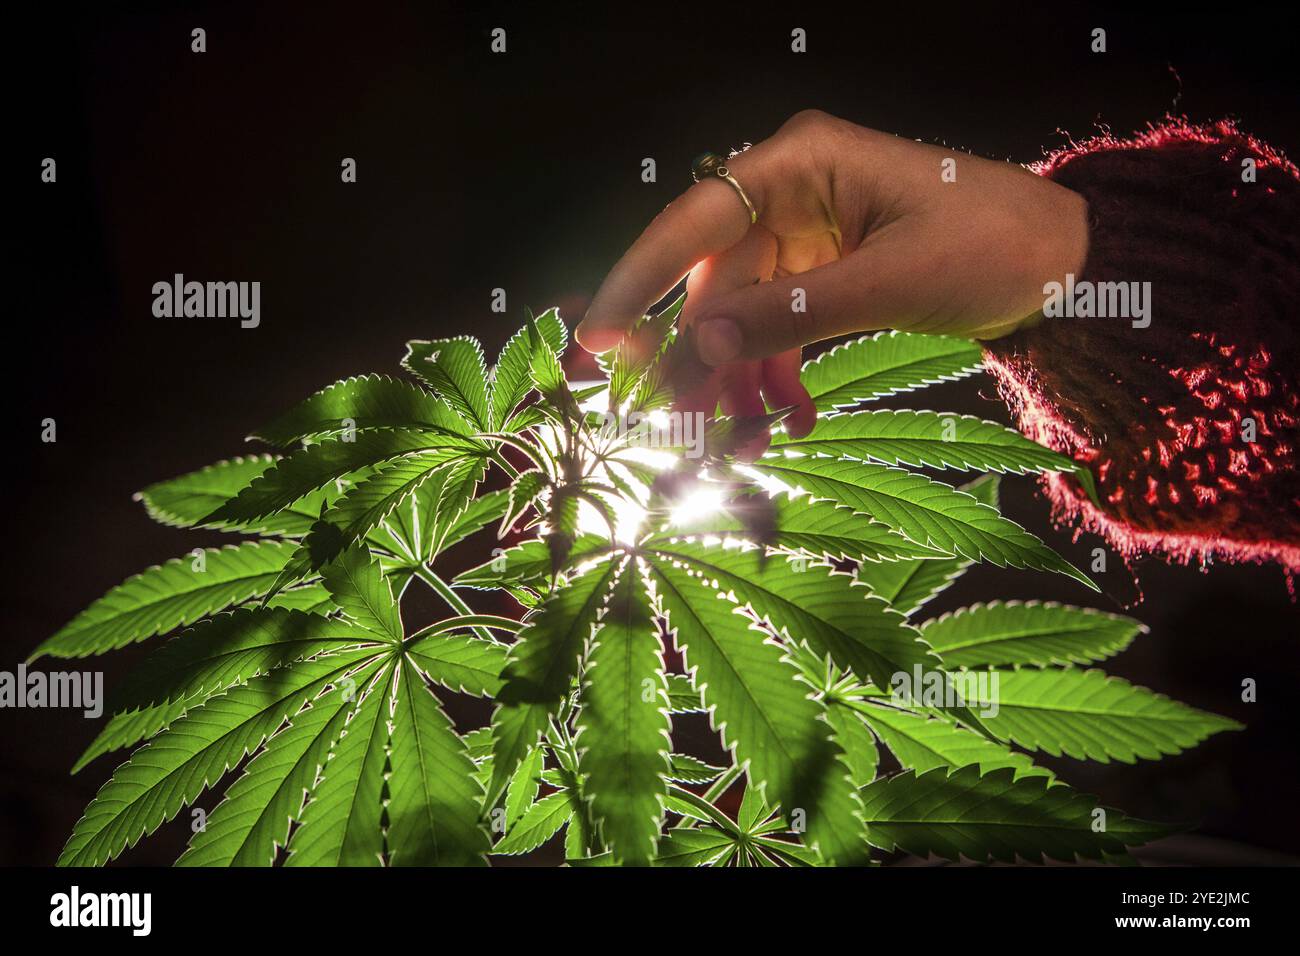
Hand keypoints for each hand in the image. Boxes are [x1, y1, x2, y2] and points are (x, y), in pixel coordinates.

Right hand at [575, 110, 1088, 456]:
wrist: (1069, 264)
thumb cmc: (993, 246)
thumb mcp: (889, 283)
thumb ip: (789, 315)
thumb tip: (696, 345)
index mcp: (803, 161)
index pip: (694, 218)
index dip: (638, 280)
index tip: (595, 337)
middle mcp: (793, 191)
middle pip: (712, 277)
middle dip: (695, 355)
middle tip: (672, 422)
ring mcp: (808, 234)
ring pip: (741, 313)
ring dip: (737, 378)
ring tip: (738, 443)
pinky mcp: (826, 274)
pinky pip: (779, 327)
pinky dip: (777, 374)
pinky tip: (787, 419)